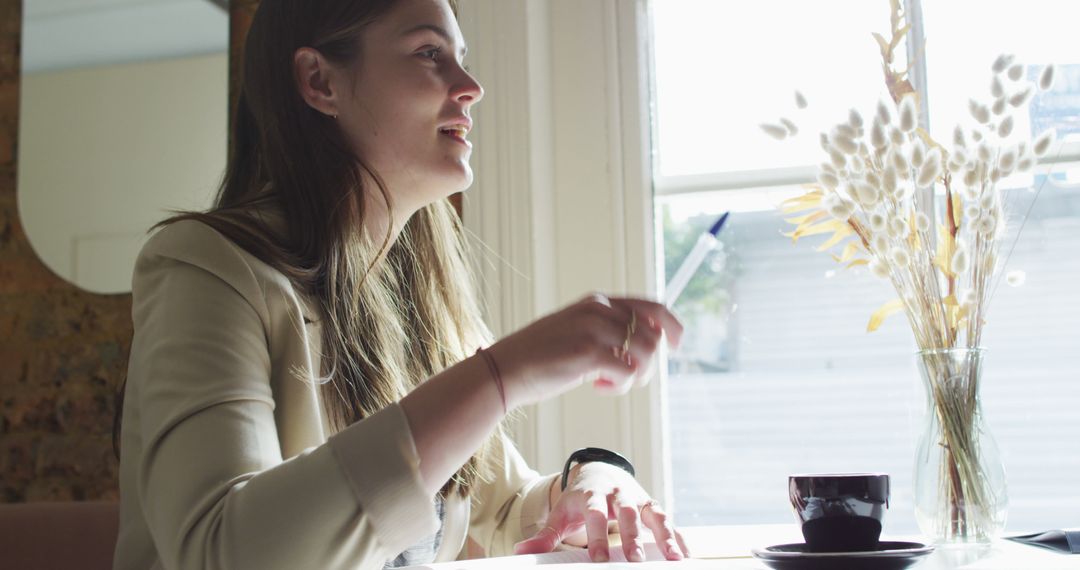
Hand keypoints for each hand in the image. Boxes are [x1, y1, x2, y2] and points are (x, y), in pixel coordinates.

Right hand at [488, 294, 682, 408]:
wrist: (504, 370)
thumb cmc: (538, 357)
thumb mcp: (574, 331)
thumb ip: (604, 332)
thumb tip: (641, 348)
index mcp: (596, 302)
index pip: (652, 307)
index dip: (672, 326)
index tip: (677, 345)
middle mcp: (598, 310)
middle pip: (654, 335)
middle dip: (649, 364)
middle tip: (628, 379)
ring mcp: (593, 330)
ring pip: (646, 354)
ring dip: (636, 376)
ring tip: (610, 383)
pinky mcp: (588, 353)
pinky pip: (629, 372)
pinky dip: (620, 386)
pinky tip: (597, 387)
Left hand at [513, 462, 690, 561]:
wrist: (598, 472)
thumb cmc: (578, 500)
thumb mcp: (561, 514)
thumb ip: (545, 535)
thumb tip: (521, 550)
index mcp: (591, 495)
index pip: (594, 513)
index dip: (597, 535)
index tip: (598, 559)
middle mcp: (617, 494)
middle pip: (625, 513)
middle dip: (632, 536)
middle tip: (636, 560)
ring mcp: (636, 497)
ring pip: (652, 513)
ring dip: (664, 535)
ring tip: (673, 558)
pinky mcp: (650, 504)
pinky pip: (666, 518)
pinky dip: (677, 534)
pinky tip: (685, 553)